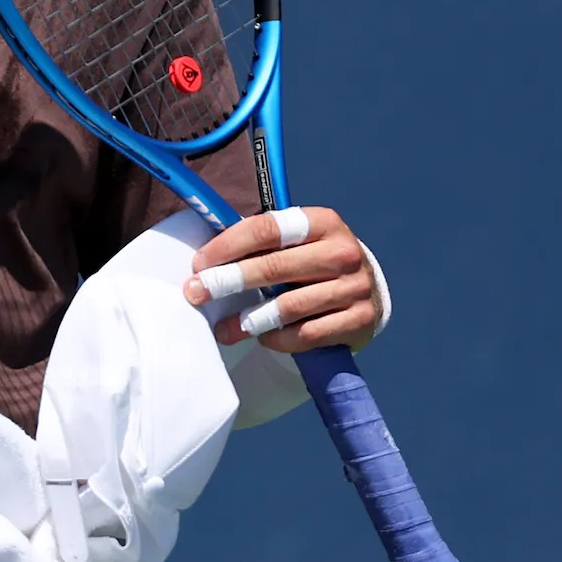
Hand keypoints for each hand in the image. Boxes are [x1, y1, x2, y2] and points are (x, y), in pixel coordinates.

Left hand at [183, 206, 379, 353]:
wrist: (366, 294)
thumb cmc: (314, 264)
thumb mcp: (297, 243)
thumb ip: (261, 244)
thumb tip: (204, 260)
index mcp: (323, 222)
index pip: (269, 228)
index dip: (229, 244)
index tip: (199, 263)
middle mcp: (343, 251)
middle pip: (275, 266)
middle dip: (228, 281)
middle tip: (196, 293)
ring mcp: (355, 286)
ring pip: (290, 306)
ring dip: (250, 320)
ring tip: (223, 330)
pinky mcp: (359, 319)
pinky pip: (307, 334)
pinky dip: (279, 339)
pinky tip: (262, 338)